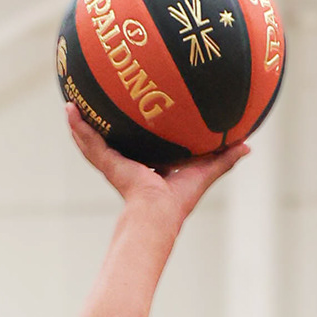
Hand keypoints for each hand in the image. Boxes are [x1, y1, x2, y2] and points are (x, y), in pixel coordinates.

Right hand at [65, 104, 246, 224]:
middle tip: (101, 100)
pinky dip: (78, 127)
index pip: (145, 146)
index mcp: (150, 169)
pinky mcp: (107, 165)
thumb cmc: (178, 202)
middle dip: (108, 122)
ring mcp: (115, 165)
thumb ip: (223, 159)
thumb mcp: (204, 173)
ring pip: (96, 140)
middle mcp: (130, 165)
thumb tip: (248, 145)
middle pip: (116, 139)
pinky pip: (90, 142)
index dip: (144, 130)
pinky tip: (69, 108)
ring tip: (73, 102)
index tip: (142, 111)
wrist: (156, 216)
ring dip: (84, 123)